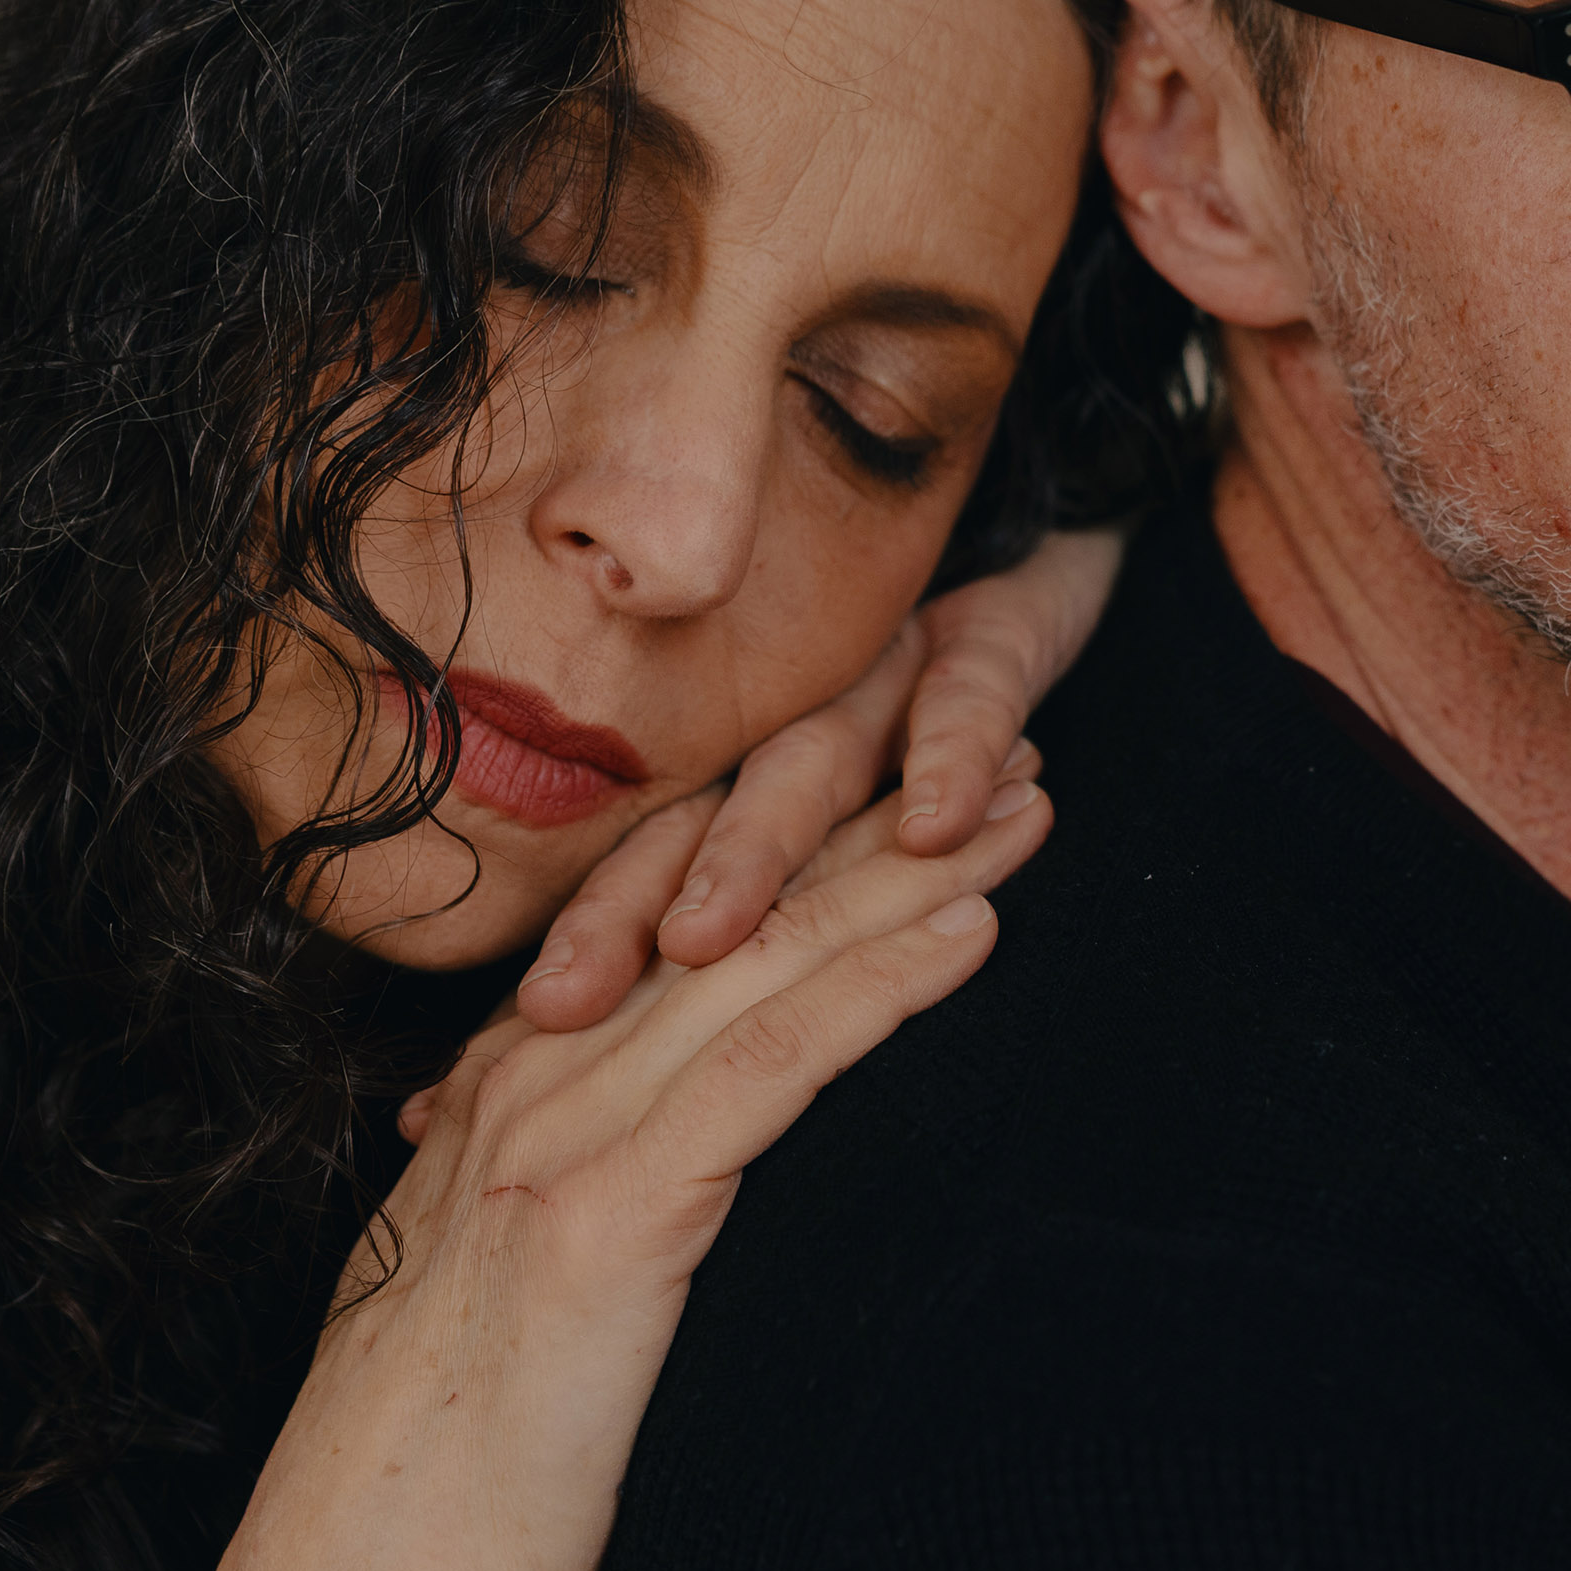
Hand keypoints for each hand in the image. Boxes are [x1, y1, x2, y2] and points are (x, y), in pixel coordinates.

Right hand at [193, 785, 1051, 1570]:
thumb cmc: (432, 1513)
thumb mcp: (493, 1334)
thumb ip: (557, 1239)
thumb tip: (640, 1216)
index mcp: (490, 1116)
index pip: (661, 933)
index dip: (785, 850)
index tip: (899, 793)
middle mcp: (514, 1096)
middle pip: (721, 916)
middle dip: (864, 821)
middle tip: (997, 751)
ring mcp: (551, 1147)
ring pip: (758, 962)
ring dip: (908, 871)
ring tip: (1025, 809)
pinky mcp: (604, 1218)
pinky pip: (768, 1064)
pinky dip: (878, 985)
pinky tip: (972, 930)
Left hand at [512, 527, 1123, 1035]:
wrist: (1051, 541)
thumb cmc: (938, 720)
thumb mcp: (847, 806)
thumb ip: (754, 897)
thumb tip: (593, 1029)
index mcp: (753, 764)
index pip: (649, 855)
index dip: (584, 938)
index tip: (519, 1024)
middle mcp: (798, 718)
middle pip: (696, 817)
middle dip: (627, 911)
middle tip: (563, 999)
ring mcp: (889, 669)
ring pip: (808, 758)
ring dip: (754, 847)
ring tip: (705, 937)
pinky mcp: (994, 632)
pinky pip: (969, 694)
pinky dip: (951, 756)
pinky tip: (936, 824)